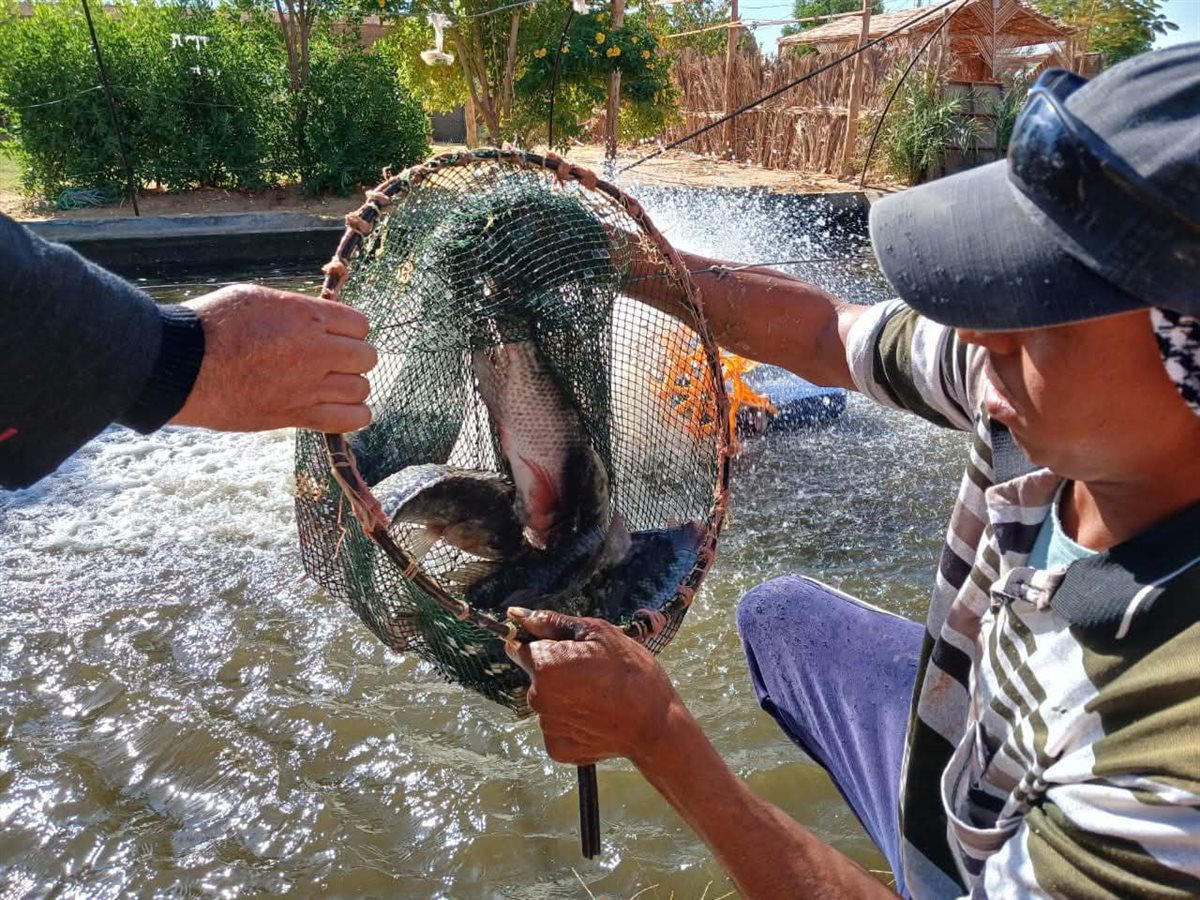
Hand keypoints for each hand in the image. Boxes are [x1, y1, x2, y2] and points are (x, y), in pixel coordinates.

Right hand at [170, 284, 377, 432]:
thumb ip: (295, 311)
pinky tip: (340, 409)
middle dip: (354, 358)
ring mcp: (308, 385)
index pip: (360, 324)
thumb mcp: (257, 299)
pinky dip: (352, 415)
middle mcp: (315, 350)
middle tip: (334, 361)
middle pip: (366, 357)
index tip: (336, 336)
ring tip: (332, 386)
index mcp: (306, 316)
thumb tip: (318, 320)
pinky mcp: (296, 415)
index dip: (351, 330)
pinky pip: (348, 419)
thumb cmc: (211, 325)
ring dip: (351, 387)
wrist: (181, 365)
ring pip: (361, 389)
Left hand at [506, 610, 685, 766]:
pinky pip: (557, 724)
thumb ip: (553, 623)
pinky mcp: (556, 748)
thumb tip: (517, 614)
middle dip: (556, 669)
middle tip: (593, 671)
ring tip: (599, 695)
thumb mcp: (598, 633)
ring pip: (547, 700)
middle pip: (536, 674)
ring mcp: (546, 726)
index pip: (521, 646)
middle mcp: (537, 697)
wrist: (655, 725)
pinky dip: (571, 720)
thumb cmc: (631, 672)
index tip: (566, 647)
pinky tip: (595, 716)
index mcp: (544, 665)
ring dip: (565, 695)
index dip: (542, 643)